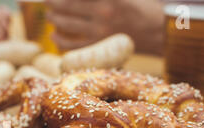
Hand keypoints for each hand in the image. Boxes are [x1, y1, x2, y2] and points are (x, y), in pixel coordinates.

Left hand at [46, 0, 162, 53]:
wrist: (157, 33)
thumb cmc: (142, 8)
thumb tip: (78, 1)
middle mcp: (103, 12)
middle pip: (68, 6)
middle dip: (53, 3)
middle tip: (46, 1)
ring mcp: (100, 31)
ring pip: (68, 25)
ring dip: (55, 20)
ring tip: (49, 16)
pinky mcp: (100, 47)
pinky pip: (74, 45)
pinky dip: (61, 41)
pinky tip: (54, 36)